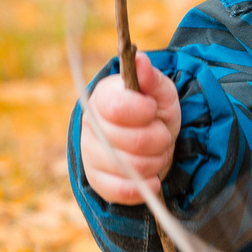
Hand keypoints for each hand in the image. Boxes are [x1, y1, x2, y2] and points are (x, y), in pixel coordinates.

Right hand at [78, 53, 180, 205]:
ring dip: (156, 161)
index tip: (152, 109)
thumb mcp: (160, 93)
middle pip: (133, 141)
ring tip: (156, 152)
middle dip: (158, 139)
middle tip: (161, 134)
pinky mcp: (97, 181)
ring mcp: (90, 155)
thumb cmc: (153, 114)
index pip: (117, 107)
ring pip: (132, 167)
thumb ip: (152, 79)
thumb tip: (140, 60)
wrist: (150, 143)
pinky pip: (123, 191)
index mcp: (103, 97)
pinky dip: (145, 186)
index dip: (143, 111)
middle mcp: (90, 125)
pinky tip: (152, 177)